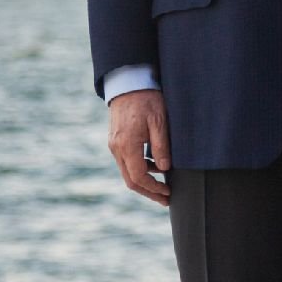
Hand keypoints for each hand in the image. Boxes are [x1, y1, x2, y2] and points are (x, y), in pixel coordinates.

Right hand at [107, 89, 171, 205]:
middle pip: (130, 180)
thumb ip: (161, 146)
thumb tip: (165, 168)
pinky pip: (126, 161)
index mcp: (127, 145)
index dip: (154, 188)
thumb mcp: (159, 121)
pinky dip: (139, 168)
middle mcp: (117, 148)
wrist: (128, 83)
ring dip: (144, 181)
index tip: (168, 193)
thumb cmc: (147, 99)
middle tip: (166, 198)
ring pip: (127, 172)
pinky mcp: (115, 140)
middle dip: (148, 192)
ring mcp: (114, 145)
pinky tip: (155, 166)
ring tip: (163, 185)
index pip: (138, 177)